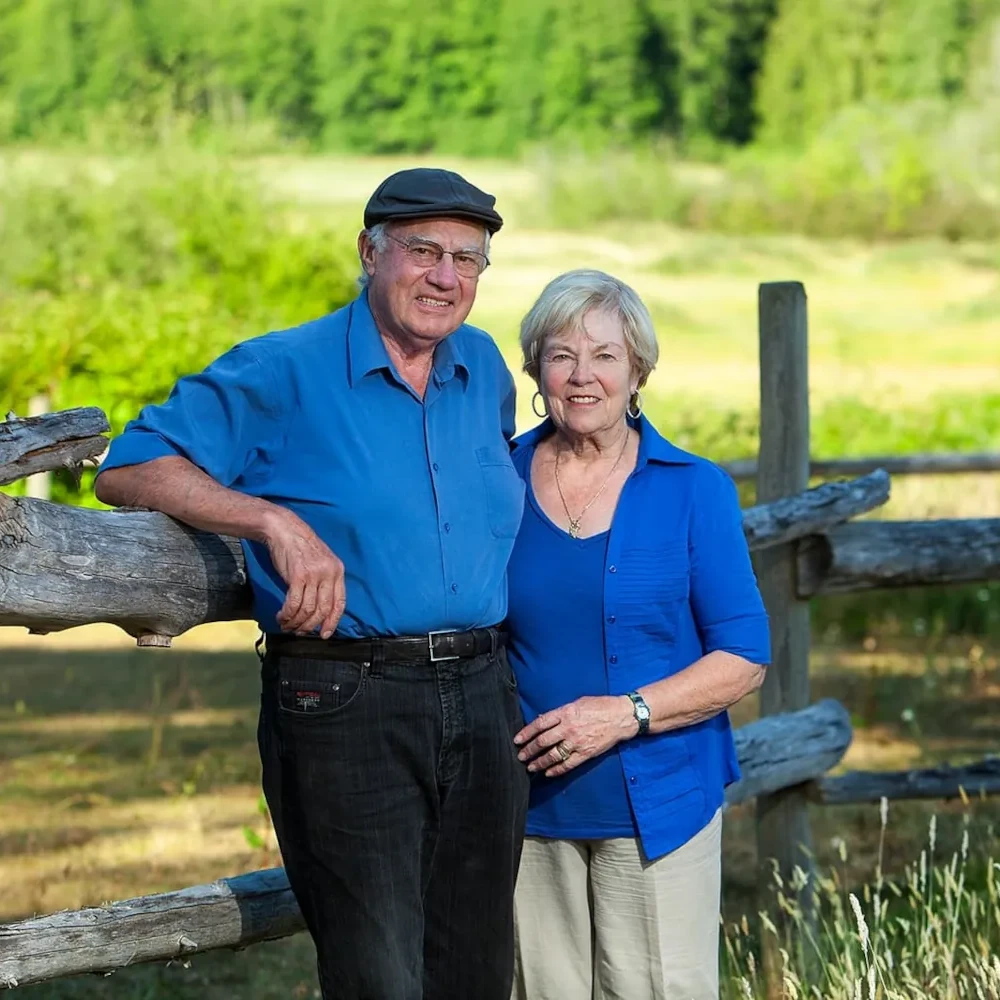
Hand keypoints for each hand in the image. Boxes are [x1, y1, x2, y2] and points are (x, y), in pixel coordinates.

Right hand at [264, 509, 346, 637]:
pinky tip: (282, 616)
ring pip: (308, 609)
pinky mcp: (297, 576)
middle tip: (300, 632)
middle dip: (311, 625)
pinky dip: (288, 614)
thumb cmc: (299, 547)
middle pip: (323, 609)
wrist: (283, 529)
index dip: (332, 621)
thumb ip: (324, 581)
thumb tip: (320, 608)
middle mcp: (329, 573)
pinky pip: (294, 603)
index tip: (324, 633)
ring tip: (287, 625)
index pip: (339, 603)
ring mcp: (314, 574)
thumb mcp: (321, 561)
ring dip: (296, 622)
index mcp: (337, 570)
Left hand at [514, 695, 638, 777]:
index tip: (517, 739)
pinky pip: (568, 764)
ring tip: (531, 767)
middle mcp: (569, 728)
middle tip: (520, 755)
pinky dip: (557, 770)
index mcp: (565, 713)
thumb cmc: (600, 706)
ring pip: (553, 755)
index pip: (540, 724)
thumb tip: (543, 720)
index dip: (527, 733)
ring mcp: (577, 742)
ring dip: (540, 762)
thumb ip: (560, 712)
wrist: (621, 716)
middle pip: (544, 741)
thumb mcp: (577, 703)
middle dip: (530, 750)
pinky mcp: (586, 753)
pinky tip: (548, 773)